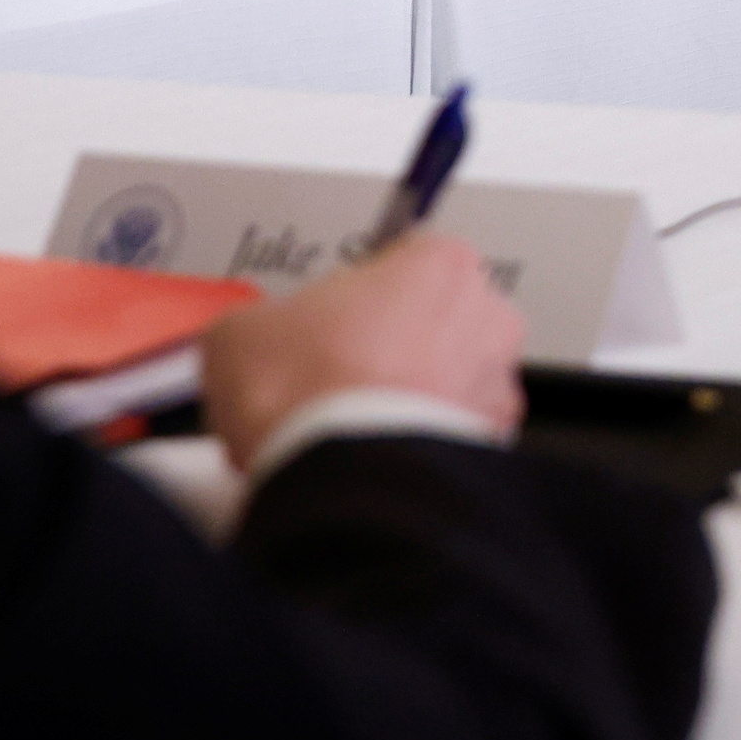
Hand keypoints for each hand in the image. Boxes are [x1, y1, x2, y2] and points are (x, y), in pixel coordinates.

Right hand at [199, 234, 525, 469]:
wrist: (344, 480)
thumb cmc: (308, 393)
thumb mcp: (242, 333)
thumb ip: (261, 322)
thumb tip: (248, 342)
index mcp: (439, 264)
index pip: (407, 259)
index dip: (363, 293)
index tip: (335, 315)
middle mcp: (486, 317)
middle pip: (438, 319)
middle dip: (395, 345)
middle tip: (337, 373)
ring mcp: (497, 386)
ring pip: (453, 381)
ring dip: (413, 397)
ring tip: (351, 425)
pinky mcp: (496, 447)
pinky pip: (455, 438)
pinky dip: (423, 445)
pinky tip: (375, 458)